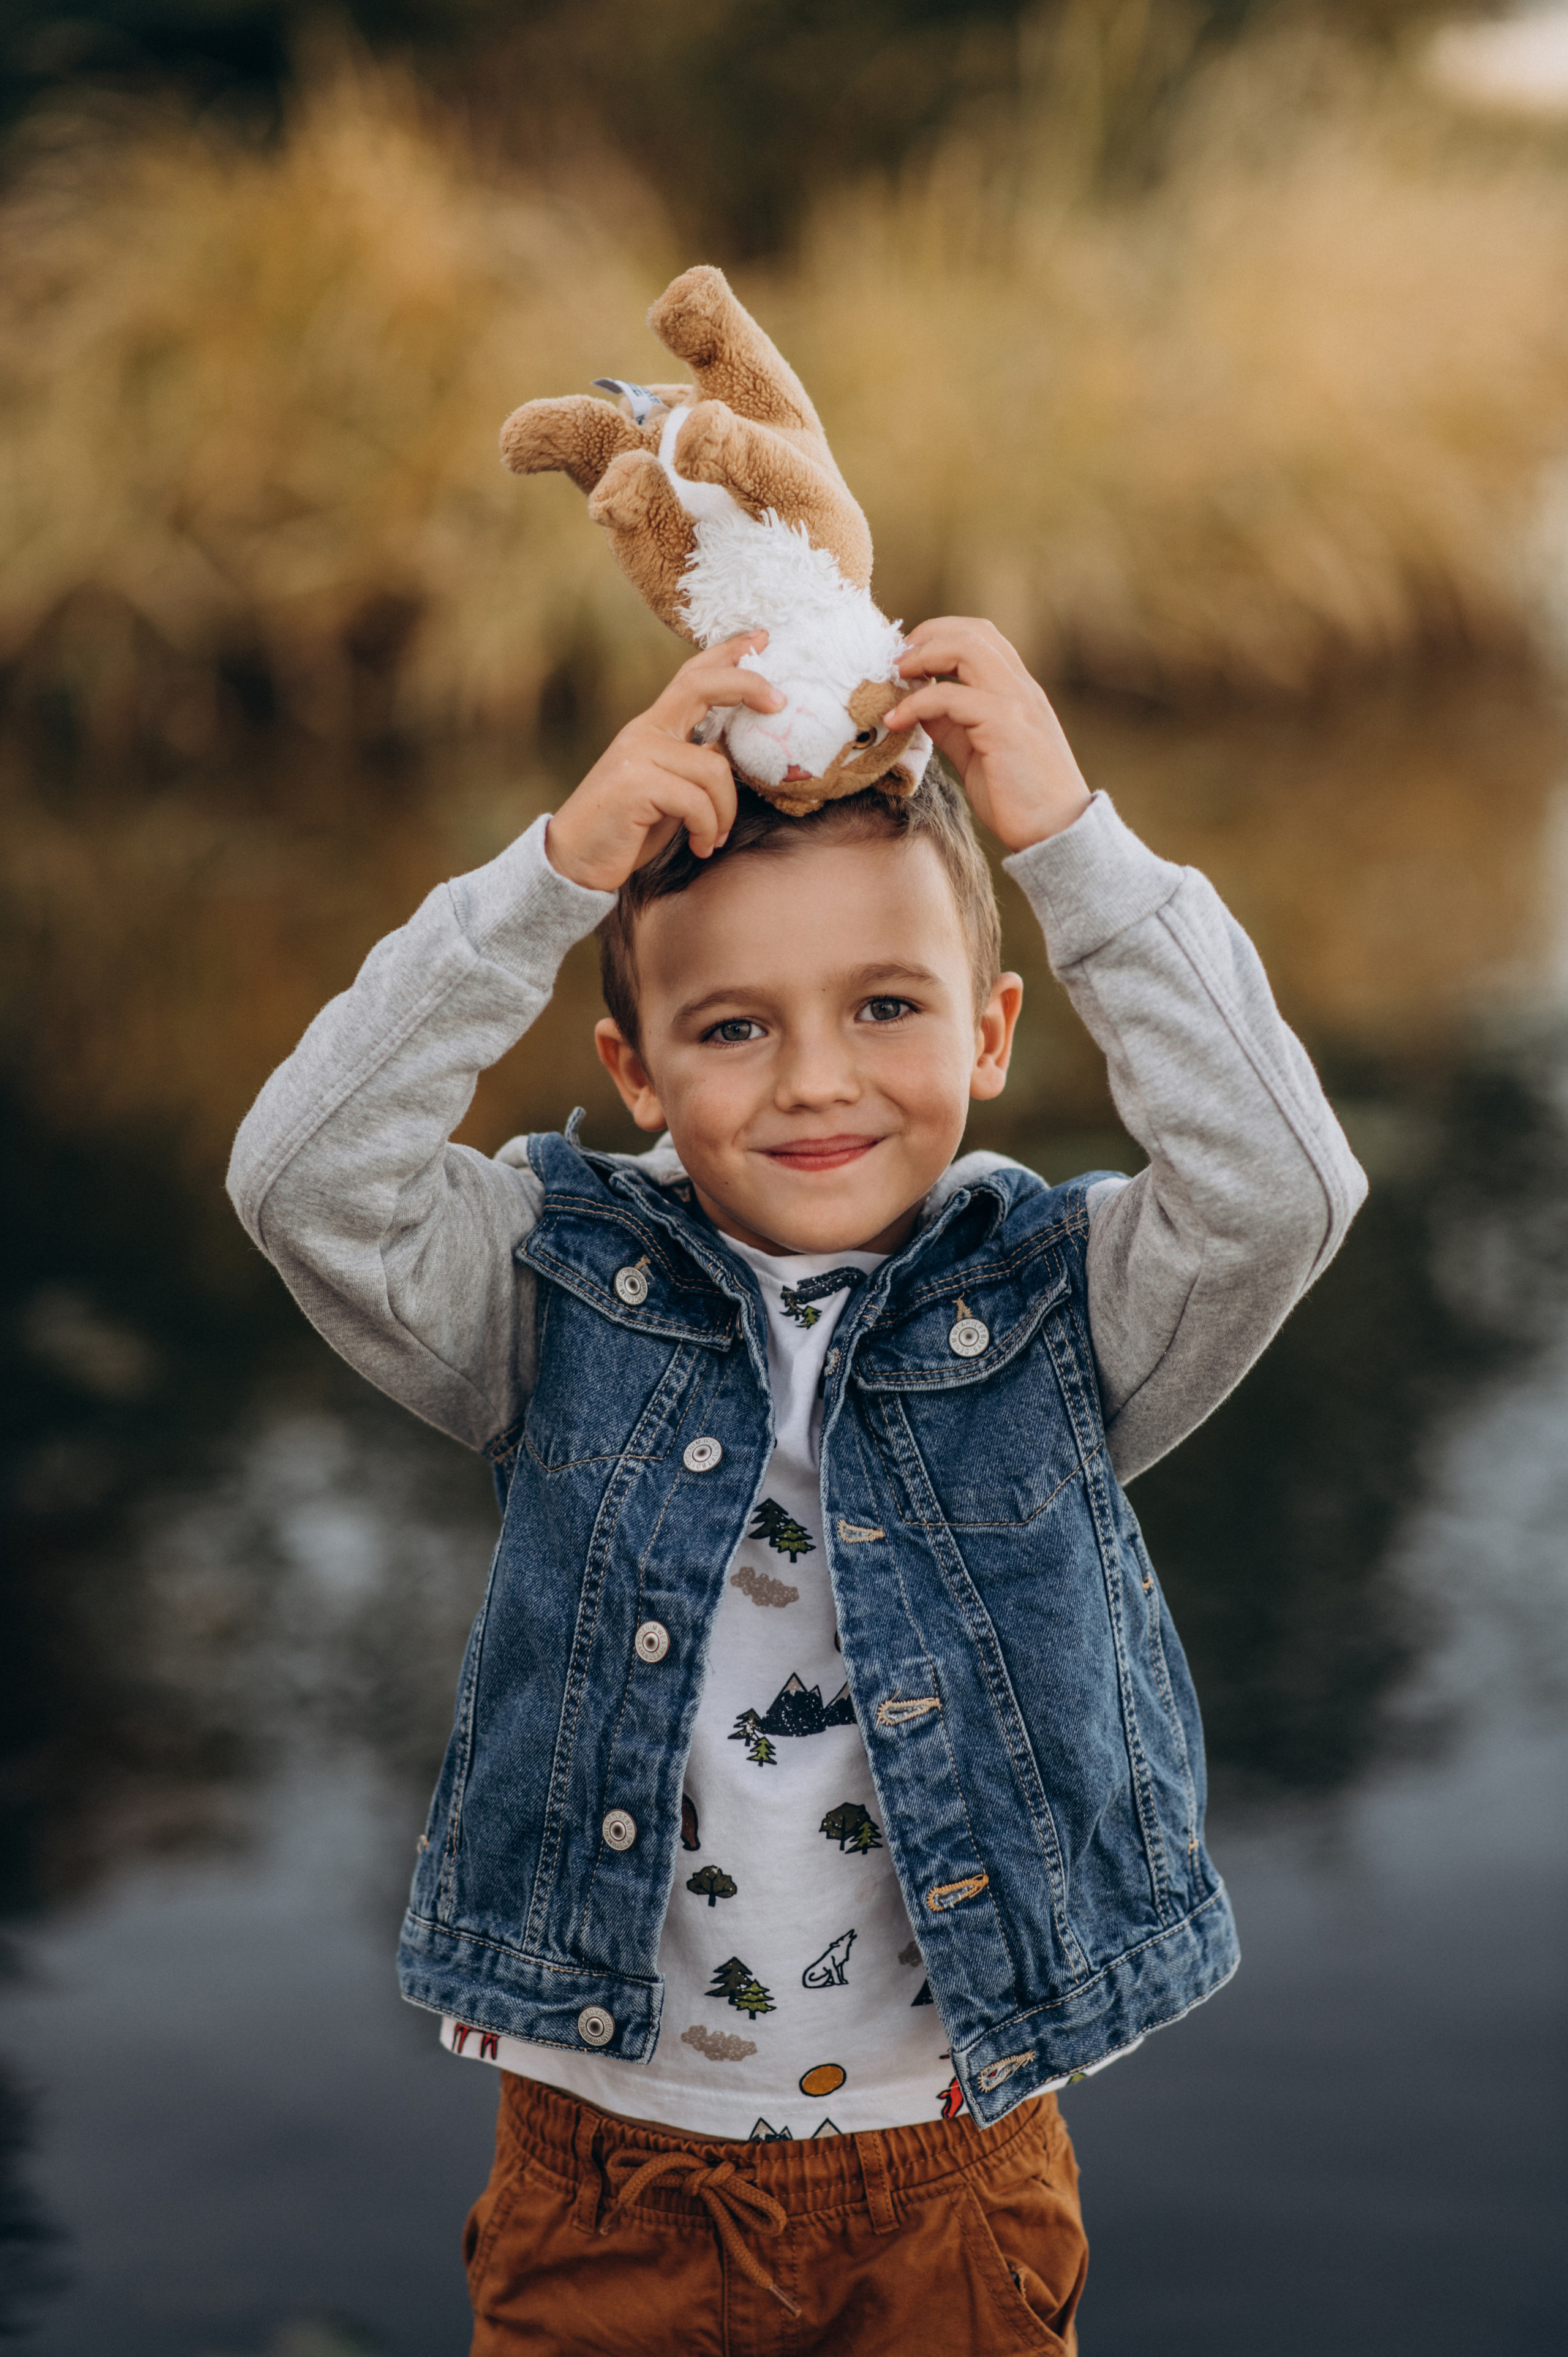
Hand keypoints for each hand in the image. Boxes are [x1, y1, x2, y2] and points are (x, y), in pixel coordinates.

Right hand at [546, 634, 784, 892]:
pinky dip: (708, 829)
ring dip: (725, 812)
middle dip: (746, 684)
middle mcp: (643, 732)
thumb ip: (692, 767)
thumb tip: (725, 754)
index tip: (761, 640)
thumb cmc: (627, 830)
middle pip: (700, 687)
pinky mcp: (635, 784)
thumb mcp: (668, 792)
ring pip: (713, 769)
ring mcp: (637, 754)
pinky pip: (697, 802)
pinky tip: (702, 847)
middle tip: (779, 701)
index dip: (727, 655)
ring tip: (715, 839)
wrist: (575, 862)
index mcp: (652, 729)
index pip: (691, 678)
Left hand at [884, 618, 1091, 852]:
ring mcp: (1017, 702)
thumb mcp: (976, 752)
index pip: (980, 637)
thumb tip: (916, 705)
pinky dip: (916, 703)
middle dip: (926, 637)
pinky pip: (952, 696)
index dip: (938, 636)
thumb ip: (952, 725)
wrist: (1056, 834)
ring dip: (923, 656)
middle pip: (972, 632)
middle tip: (893, 662)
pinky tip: (896, 720)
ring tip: (894, 677)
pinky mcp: (1006, 725)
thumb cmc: (1019, 799)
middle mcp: (1021, 688)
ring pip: (967, 648)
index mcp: (1018, 690)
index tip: (905, 659)